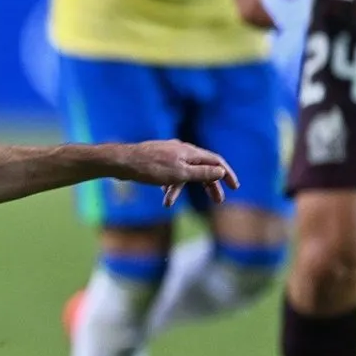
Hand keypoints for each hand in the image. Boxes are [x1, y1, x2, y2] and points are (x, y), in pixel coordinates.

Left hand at [108, 141, 238, 207]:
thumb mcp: (180, 174)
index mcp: (190, 152)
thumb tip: (221, 171)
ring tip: (169, 204)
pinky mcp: (157, 161)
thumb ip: (202, 173)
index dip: (227, 174)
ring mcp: (168, 154)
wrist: (121, 162)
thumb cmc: (150, 168)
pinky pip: (169, 174)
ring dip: (181, 190)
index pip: (216, 161)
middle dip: (209, 185)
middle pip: (202, 168)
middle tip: (217, 201)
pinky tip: (162, 196)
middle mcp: (181, 150)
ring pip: (183, 173)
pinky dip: (168, 186)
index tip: (235, 187)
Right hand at [230, 0, 286, 29]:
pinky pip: (240, 7)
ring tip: (268, 26)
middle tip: (275, 29)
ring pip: (242, 12)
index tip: (278, 25)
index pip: (257, 7)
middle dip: (260, 24)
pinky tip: (260, 17)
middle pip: (247, 14)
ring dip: (254, 21)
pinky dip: (250, 15)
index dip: (267, 19)